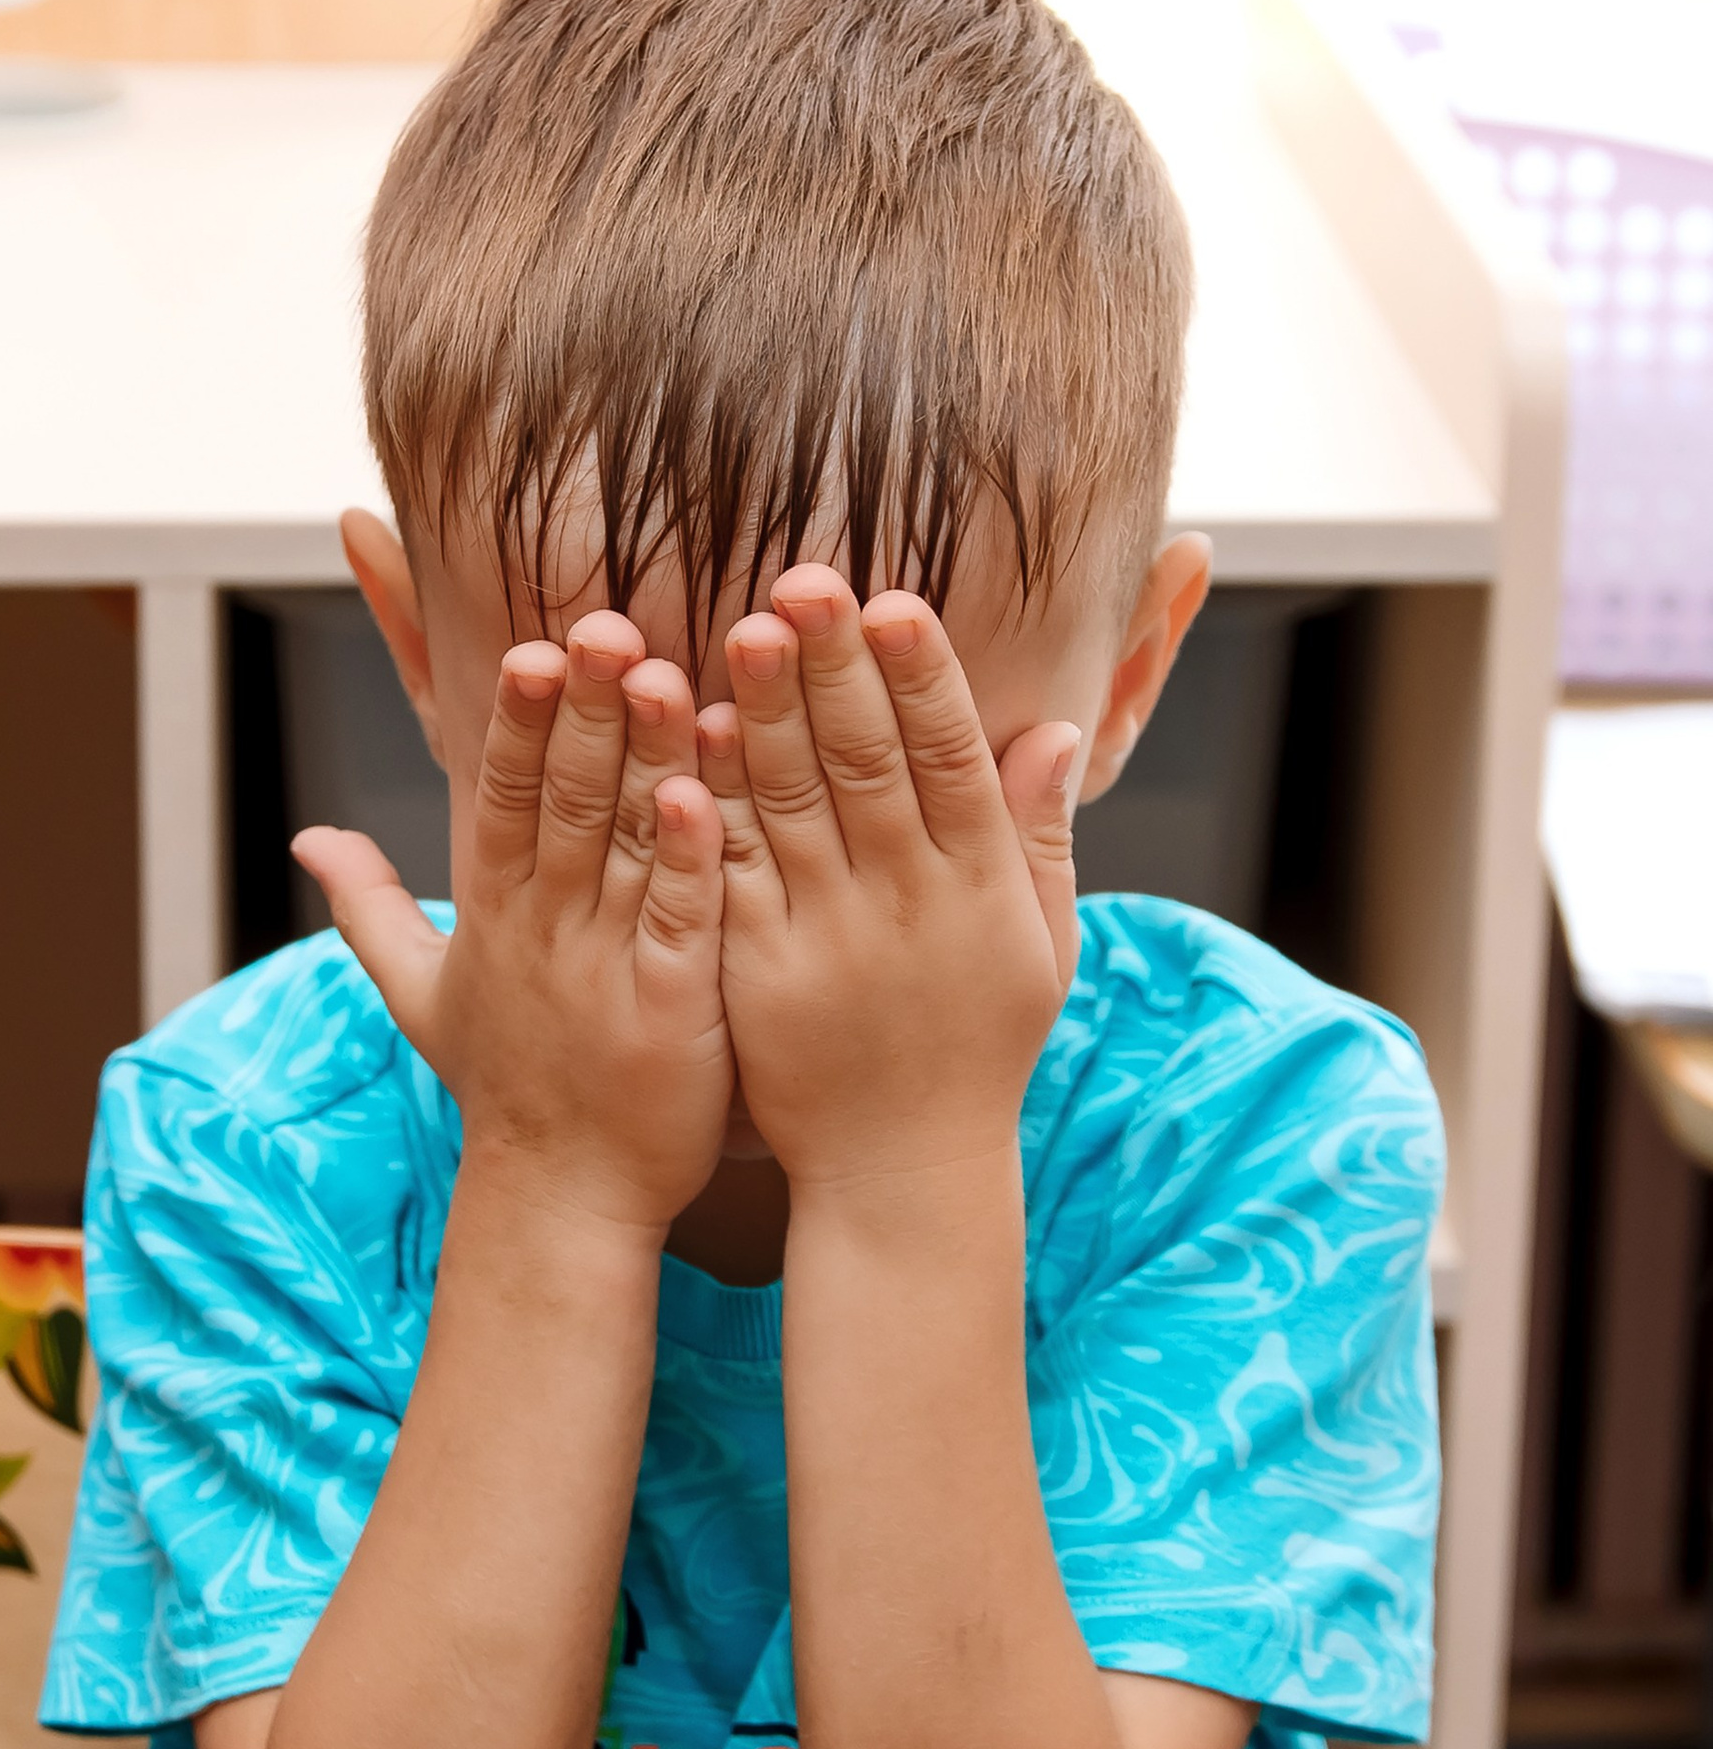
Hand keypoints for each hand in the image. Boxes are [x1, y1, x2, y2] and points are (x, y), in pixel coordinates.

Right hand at [295, 613, 732, 1234]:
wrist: (560, 1202)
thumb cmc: (506, 1091)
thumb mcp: (420, 996)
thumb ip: (369, 909)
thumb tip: (306, 838)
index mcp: (493, 915)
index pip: (498, 798)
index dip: (513, 724)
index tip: (528, 647)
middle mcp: (543, 932)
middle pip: (560, 802)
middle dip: (578, 710)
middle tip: (600, 622)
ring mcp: (606, 969)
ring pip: (624, 846)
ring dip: (641, 758)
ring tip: (659, 674)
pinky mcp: (671, 1012)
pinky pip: (681, 923)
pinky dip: (693, 861)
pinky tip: (707, 795)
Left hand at [702, 571, 1081, 1193]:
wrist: (901, 1167)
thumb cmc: (975, 1044)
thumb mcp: (1038, 945)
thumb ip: (1039, 836)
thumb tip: (1051, 731)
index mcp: (979, 886)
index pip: (951, 759)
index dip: (922, 678)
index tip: (892, 602)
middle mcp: (906, 904)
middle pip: (867, 765)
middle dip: (834, 670)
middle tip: (801, 581)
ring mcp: (829, 940)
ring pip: (794, 807)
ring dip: (768, 715)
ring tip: (741, 631)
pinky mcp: (760, 973)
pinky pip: (734, 875)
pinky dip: (716, 806)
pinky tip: (697, 739)